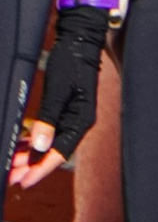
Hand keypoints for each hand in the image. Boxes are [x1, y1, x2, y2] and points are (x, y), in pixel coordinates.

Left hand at [11, 3, 110, 183]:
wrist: (80, 40)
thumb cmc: (71, 62)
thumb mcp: (57, 90)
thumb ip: (49, 119)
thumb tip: (41, 146)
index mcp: (81, 121)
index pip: (60, 153)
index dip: (41, 169)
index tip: (25, 181)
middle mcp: (77, 122)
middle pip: (53, 152)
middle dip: (32, 166)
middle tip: (12, 176)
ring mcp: (71, 116)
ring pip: (49, 143)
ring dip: (31, 154)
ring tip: (13, 164)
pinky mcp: (64, 110)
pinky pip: (48, 131)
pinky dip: (33, 140)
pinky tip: (21, 145)